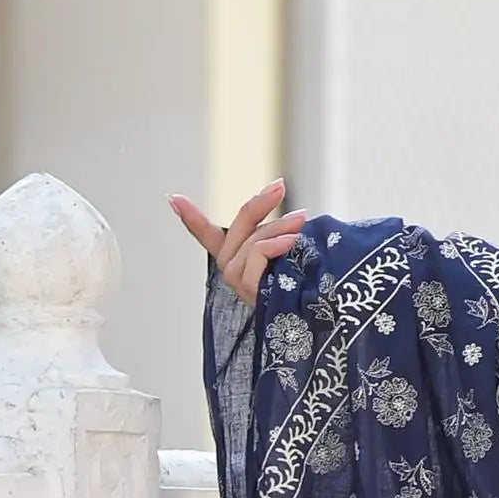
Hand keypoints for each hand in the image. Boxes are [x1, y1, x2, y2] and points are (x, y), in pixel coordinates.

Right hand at [170, 182, 308, 304]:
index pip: (209, 236)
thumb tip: (285, 198)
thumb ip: (281, 230)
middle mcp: (234, 270)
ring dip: (279, 226)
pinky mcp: (248, 289)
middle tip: (280, 186)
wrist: (324, 311)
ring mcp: (239, 281)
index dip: (191, 217)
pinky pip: (256, 254)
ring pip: (252, 239)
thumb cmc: (312, 280)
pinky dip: (273, 243)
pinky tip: (291, 240)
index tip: (174, 198)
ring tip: (301, 221)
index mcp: (240, 259)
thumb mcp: (292, 248)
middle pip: (239, 225)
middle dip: (260, 202)